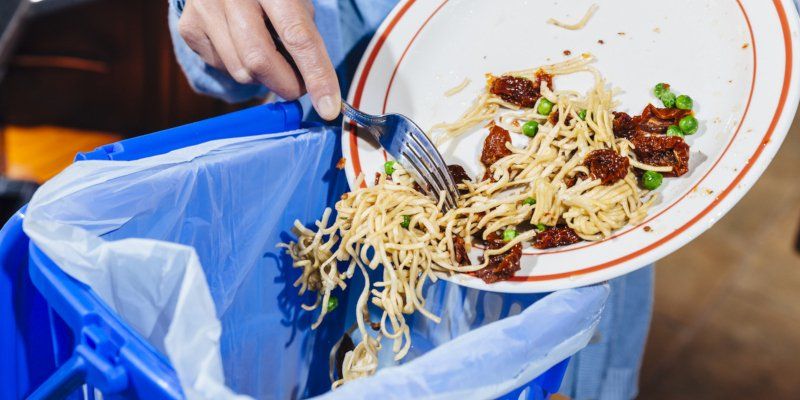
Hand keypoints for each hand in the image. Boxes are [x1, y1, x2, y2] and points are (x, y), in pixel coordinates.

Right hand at [178, 0, 340, 119]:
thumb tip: (315, 88)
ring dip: (262, 76)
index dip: (317, 75)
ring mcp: (206, 8)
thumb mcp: (295, 2)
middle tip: (298, 87)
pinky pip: (221, 67)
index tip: (329, 108)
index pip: (298, 36)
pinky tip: (240, 44)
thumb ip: (305, 38)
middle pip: (260, 61)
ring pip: (240, 71)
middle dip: (285, 84)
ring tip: (267, 52)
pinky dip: (239, 66)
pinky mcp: (189, 27)